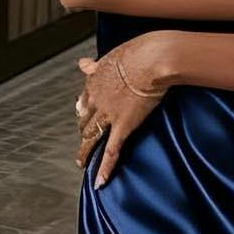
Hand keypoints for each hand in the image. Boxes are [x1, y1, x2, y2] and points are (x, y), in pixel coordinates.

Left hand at [74, 34, 172, 186]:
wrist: (152, 59)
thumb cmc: (138, 51)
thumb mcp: (112, 54)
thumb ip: (96, 64)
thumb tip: (82, 63)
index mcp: (94, 81)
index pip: (84, 99)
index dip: (83, 109)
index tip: (82, 113)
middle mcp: (97, 100)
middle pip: (85, 120)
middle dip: (83, 130)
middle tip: (82, 140)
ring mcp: (109, 115)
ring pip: (92, 136)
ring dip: (85, 151)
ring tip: (81, 162)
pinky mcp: (124, 126)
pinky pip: (112, 151)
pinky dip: (105, 168)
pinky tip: (99, 182)